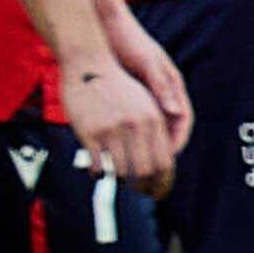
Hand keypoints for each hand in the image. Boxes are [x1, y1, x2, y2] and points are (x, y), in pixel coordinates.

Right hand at [63, 55, 173, 197]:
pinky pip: (98, 165)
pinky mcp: (90, 132)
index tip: (158, 191)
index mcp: (153, 118)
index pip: (166, 162)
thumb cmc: (115, 82)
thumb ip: (153, 127)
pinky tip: (97, 171)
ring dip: (120, 181)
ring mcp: (113, 129)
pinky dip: (98, 173)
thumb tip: (161, 159)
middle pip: (147, 172)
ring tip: (117, 181)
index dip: (163, 182)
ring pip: (122, 172)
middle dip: (144, 187)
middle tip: (140, 192)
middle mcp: (136, 125)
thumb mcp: (142, 101)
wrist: (88, 60)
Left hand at [96, 0, 193, 160]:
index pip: (182, 121)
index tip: (168, 158)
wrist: (106, 25)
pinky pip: (132, 120)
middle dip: (160, 149)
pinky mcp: (129, 95)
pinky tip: (116, 143)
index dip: (177, 141)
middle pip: (166, 128)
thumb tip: (174, 111)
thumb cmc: (129, 39)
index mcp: (171, 86)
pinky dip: (127, 133)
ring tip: (133, 160)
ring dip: (143, 143)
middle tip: (150, 167)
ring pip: (148, 127)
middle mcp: (161, 93)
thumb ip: (160, 86)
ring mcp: (145, 95)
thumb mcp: (146, 62)